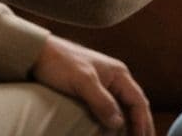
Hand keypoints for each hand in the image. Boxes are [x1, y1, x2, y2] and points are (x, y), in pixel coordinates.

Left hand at [30, 34, 152, 135]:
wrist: (39, 53)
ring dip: (131, 123)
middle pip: (136, 105)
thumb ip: (102, 101)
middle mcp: (116, 79)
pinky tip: (115, 131)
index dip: (143, 122)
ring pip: (125, 107)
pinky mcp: (93, 90)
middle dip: (143, 124)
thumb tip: (119, 123)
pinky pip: (112, 108)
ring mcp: (105, 84)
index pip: (138, 102)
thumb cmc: (60, 63)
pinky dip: (117, 121)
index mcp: (119, 74)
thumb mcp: (82, 82)